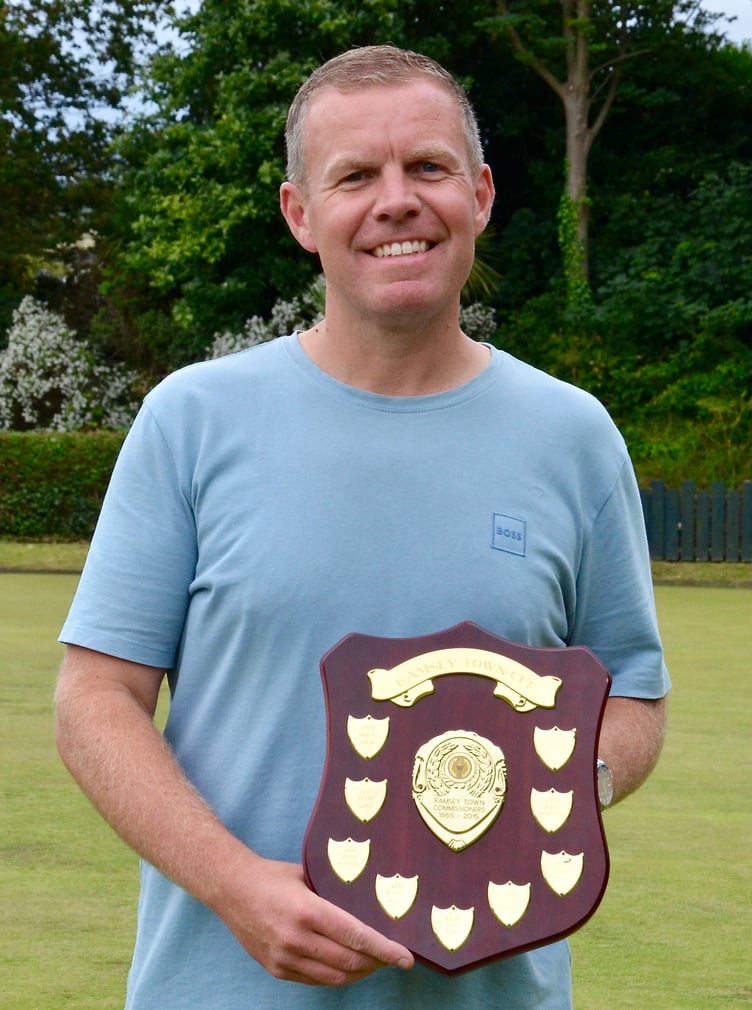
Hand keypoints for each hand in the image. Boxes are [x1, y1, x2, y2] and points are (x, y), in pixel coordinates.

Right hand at [218, 857, 414, 985]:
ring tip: (374, 961)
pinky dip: (337, 975)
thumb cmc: (272, 877)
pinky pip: (316, 980)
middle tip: (393, 956)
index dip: (385, 950)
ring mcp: (285, 958)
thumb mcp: (308, 876)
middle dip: (377, 962)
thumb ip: (333, 893)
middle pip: (350, 960)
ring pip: (336, 976)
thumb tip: (368, 904)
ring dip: (360, 972)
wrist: (231, 889)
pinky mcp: (277, 969)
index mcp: (308, 910)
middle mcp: (297, 939)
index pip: (356, 936)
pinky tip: (348, 965)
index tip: (406, 958)